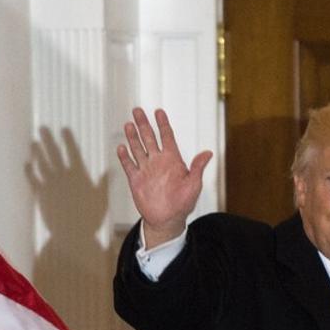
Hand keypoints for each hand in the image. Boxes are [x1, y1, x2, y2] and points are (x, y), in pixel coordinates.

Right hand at [116, 107, 211, 247]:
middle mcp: (158, 161)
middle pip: (149, 138)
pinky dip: (125, 157)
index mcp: (172, 159)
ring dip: (133, 137)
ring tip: (128, 124)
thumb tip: (208, 153)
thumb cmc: (183, 203)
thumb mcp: (194, 184)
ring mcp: (146, 170)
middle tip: (137, 110)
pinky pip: (129, 165)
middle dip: (143, 124)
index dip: (163, 124)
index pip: (167, 136)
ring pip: (137, 148)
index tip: (159, 111)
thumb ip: (198, 168)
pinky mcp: (136, 180)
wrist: (167, 220)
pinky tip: (121, 147)